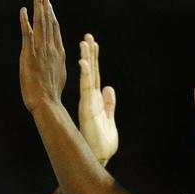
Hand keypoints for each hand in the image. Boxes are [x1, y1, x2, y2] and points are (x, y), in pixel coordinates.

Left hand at [19, 0, 66, 111]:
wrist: (47, 102)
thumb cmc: (50, 94)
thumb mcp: (58, 74)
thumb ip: (56, 62)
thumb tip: (56, 58)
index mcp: (58, 52)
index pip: (54, 28)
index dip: (51, 13)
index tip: (48, 2)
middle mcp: (51, 47)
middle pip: (48, 20)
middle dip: (45, 2)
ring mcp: (41, 50)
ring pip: (40, 23)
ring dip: (38, 6)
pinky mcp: (29, 55)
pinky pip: (27, 34)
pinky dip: (25, 21)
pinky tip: (23, 10)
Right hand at [77, 34, 118, 164]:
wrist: (99, 156)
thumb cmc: (103, 142)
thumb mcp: (110, 119)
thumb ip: (109, 103)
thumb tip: (109, 88)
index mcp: (95, 101)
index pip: (95, 76)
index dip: (94, 60)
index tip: (92, 44)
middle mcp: (90, 99)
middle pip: (90, 72)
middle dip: (89, 53)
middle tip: (88, 36)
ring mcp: (88, 102)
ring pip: (87, 76)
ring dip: (86, 59)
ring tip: (84, 42)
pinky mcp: (87, 107)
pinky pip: (86, 87)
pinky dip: (86, 74)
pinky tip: (84, 62)